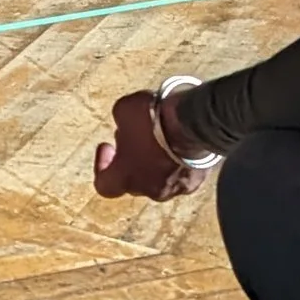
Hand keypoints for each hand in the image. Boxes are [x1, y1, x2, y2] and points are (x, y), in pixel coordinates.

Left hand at [94, 86, 199, 201]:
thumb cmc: (153, 118)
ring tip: (160, 137)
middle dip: (132, 160)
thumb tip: (126, 127)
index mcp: (125, 177)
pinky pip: (182, 174)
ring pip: (160, 179)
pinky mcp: (197, 181)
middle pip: (134, 181)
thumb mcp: (123, 109)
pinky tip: (179, 142)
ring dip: (156, 163)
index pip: (104, 185)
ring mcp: (176, 188)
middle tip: (135, 136)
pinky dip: (178, 162)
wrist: (194, 122)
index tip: (107, 145)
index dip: (102, 166)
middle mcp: (150, 190)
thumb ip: (121, 123)